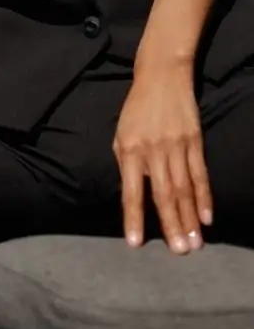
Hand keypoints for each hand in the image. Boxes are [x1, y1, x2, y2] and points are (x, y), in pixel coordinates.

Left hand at [112, 60, 212, 253]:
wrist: (161, 76)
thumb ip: (126, 163)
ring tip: (194, 243)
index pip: (131, 191)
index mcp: (129, 149)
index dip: (134, 218)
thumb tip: (133, 194)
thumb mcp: (121, 133)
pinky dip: (204, 196)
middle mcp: (153, 150)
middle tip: (179, 252)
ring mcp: (176, 146)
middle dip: (171, 225)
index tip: (135, 243)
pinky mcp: (194, 141)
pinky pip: (199, 173)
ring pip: (184, 188)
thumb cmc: (136, 109)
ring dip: (189, 218)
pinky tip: (207, 217)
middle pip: (163, 194)